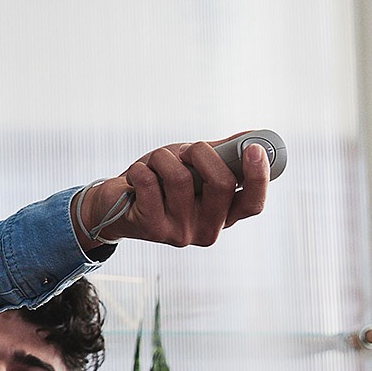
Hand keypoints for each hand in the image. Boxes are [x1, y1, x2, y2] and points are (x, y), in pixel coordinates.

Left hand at [77, 137, 269, 247]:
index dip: (258, 177)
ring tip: (154, 164)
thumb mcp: (193, 167)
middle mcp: (208, 229)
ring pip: (180, 177)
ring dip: (163, 158)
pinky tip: (136, 178)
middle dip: (200, 152)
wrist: (113, 207)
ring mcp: (181, 233)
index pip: (253, 203)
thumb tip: (254, 137)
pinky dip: (140, 168)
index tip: (254, 149)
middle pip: (221, 183)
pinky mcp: (153, 229)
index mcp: (224, 215)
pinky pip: (149, 181)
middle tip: (183, 150)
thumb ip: (222, 155)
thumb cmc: (159, 184)